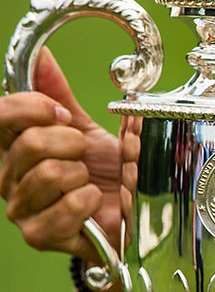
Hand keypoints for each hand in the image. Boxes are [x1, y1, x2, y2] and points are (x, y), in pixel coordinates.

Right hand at [0, 47, 124, 264]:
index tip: (66, 115)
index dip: (36, 108)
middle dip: (72, 144)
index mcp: (9, 146)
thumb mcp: (81, 128)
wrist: (126, 215)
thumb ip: (57, 95)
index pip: (0, 114)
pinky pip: (69, 207)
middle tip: (84, 156)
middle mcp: (5, 177)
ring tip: (88, 181)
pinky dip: (90, 200)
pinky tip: (92, 203)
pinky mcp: (38, 236)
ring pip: (50, 174)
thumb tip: (42, 55)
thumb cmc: (100, 173)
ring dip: (83, 174)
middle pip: (31, 143)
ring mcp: (19, 209)